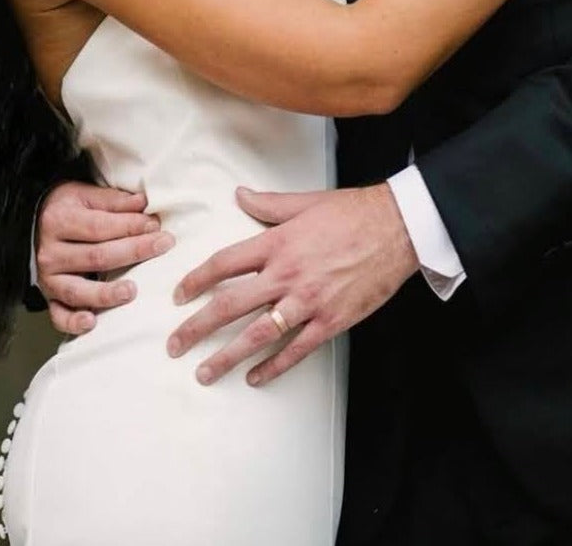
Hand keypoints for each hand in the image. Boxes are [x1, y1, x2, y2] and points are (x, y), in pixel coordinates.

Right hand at [35, 181, 174, 335]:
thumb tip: (143, 202)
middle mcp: (51, 252)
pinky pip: (58, 315)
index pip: (100, 227)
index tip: (156, 226)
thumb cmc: (64, 209)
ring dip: (105, 293)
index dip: (130, 226)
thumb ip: (112, 200)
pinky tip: (92, 322)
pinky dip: (73, 321)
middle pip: (96, 256)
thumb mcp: (83, 195)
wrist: (29, 225)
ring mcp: (49, 278)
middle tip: (162, 246)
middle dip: (133, 251)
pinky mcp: (48, 297)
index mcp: (60, 221)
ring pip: (77, 290)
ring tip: (131, 291)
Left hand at [167, 184, 416, 386]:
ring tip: (203, 373)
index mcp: (277, 243)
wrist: (397, 229)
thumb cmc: (350, 212)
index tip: (178, 296)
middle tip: (174, 345)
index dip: (196, 280)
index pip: (224, 264)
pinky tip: (255, 377)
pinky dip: (273, 366)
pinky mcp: (331, 321)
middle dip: (198, 327)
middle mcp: (286, 274)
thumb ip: (267, 204)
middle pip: (231, 304)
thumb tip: (239, 194)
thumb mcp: (304, 202)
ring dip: (227, 356)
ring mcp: (308, 301)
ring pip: (258, 334)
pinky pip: (296, 349)